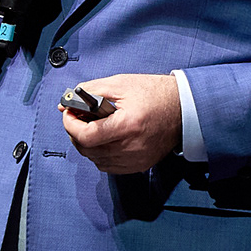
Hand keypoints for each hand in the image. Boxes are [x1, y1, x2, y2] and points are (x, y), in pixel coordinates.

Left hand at [60, 74, 181, 173]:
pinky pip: (109, 167)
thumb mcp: (121, 84)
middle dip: (76, 133)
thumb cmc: (156, 94)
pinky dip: (101, 155)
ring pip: (96, 160)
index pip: (86, 136)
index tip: (69, 114)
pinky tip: (106, 140)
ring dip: (88, 145)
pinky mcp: (140, 165)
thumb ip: (90, 91)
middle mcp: (132, 146)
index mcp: (128, 124)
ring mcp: (136, 158)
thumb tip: (66, 102)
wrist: (185, 108)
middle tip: (79, 118)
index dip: (71, 125)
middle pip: (87, 150)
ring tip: (94, 128)